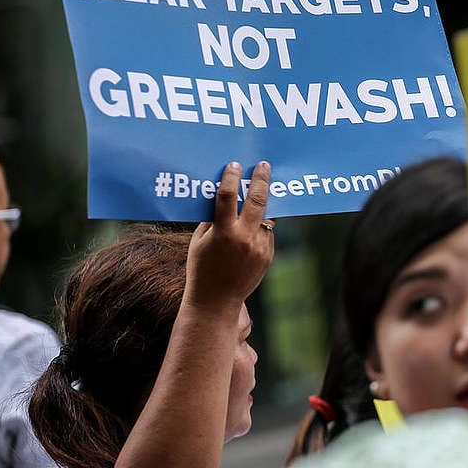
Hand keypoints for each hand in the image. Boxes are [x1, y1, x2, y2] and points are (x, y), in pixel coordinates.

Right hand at [185, 161, 273, 311]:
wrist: (216, 301)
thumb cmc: (201, 268)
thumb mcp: (199, 241)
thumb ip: (212, 219)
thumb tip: (224, 195)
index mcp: (223, 232)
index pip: (229, 196)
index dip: (232, 177)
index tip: (235, 165)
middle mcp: (245, 238)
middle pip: (259, 200)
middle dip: (262, 180)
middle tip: (264, 166)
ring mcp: (260, 247)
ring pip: (266, 217)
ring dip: (262, 206)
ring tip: (261, 192)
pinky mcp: (268, 255)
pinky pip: (267, 233)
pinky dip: (261, 227)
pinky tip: (253, 227)